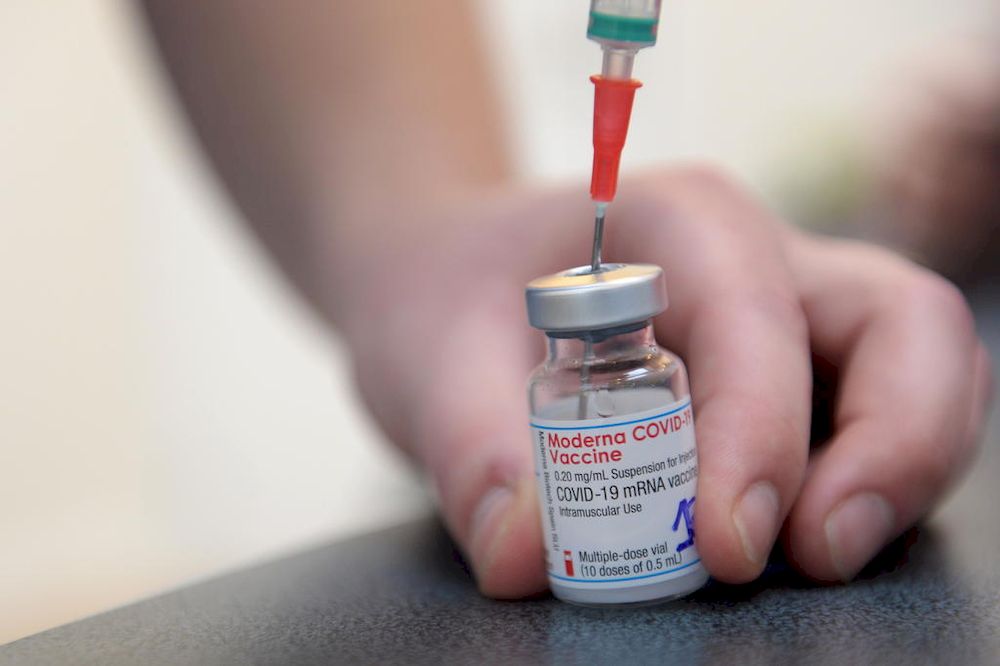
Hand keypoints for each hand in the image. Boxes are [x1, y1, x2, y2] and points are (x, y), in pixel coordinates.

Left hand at [337, 166, 992, 595]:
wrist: (447, 277)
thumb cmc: (446, 294)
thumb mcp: (430, 363)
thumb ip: (476, 458)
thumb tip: (528, 559)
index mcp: (677, 222)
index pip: (757, 320)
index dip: (759, 433)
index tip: (723, 543)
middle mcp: (758, 258)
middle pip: (902, 327)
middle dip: (893, 446)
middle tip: (818, 554)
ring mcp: (784, 314)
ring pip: (912, 369)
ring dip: (894, 470)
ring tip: (817, 556)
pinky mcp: (784, 373)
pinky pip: (865, 418)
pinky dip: (860, 482)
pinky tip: (795, 536)